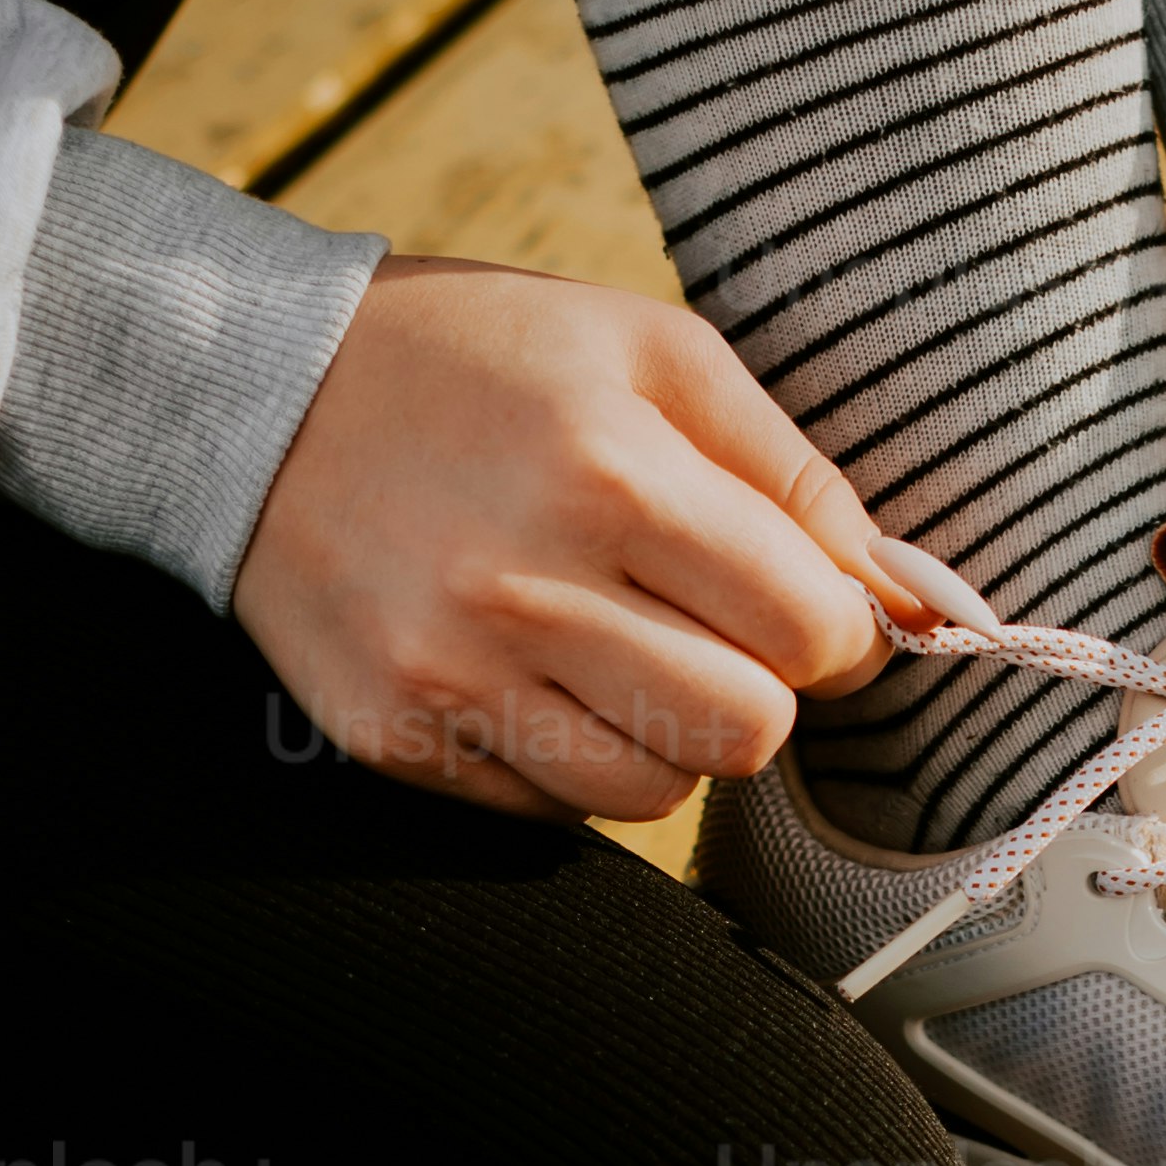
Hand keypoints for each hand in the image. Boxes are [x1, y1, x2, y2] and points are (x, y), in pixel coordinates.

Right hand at [235, 256, 899, 817]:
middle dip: (758, 692)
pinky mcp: (394, 738)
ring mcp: (451, 676)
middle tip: (710, 633)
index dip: (835, 629)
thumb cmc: (477, 362)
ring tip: (615, 649)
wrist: (253, 391)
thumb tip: (912, 598)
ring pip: (657, 797)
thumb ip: (793, 473)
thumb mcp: (649, 351)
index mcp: (610, 471)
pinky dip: (570, 758)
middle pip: (747, 734)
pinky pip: (552, 813)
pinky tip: (529, 670)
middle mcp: (526, 586)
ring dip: (668, 738)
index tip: (802, 604)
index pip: (809, 630)